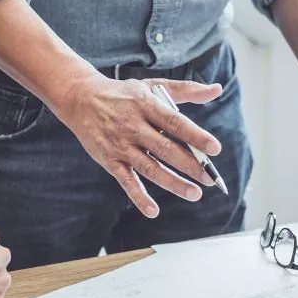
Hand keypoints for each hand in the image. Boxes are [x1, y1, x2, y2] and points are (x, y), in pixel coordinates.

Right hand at [56, 75, 223, 217]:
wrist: (80, 99)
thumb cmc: (123, 94)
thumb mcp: (152, 86)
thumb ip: (186, 90)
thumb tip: (217, 90)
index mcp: (146, 105)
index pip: (175, 122)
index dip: (195, 136)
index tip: (214, 148)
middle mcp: (134, 126)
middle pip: (165, 148)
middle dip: (190, 164)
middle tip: (209, 177)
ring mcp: (121, 145)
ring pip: (150, 168)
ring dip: (172, 183)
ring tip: (194, 194)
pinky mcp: (110, 160)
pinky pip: (126, 181)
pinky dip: (138, 197)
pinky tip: (153, 211)